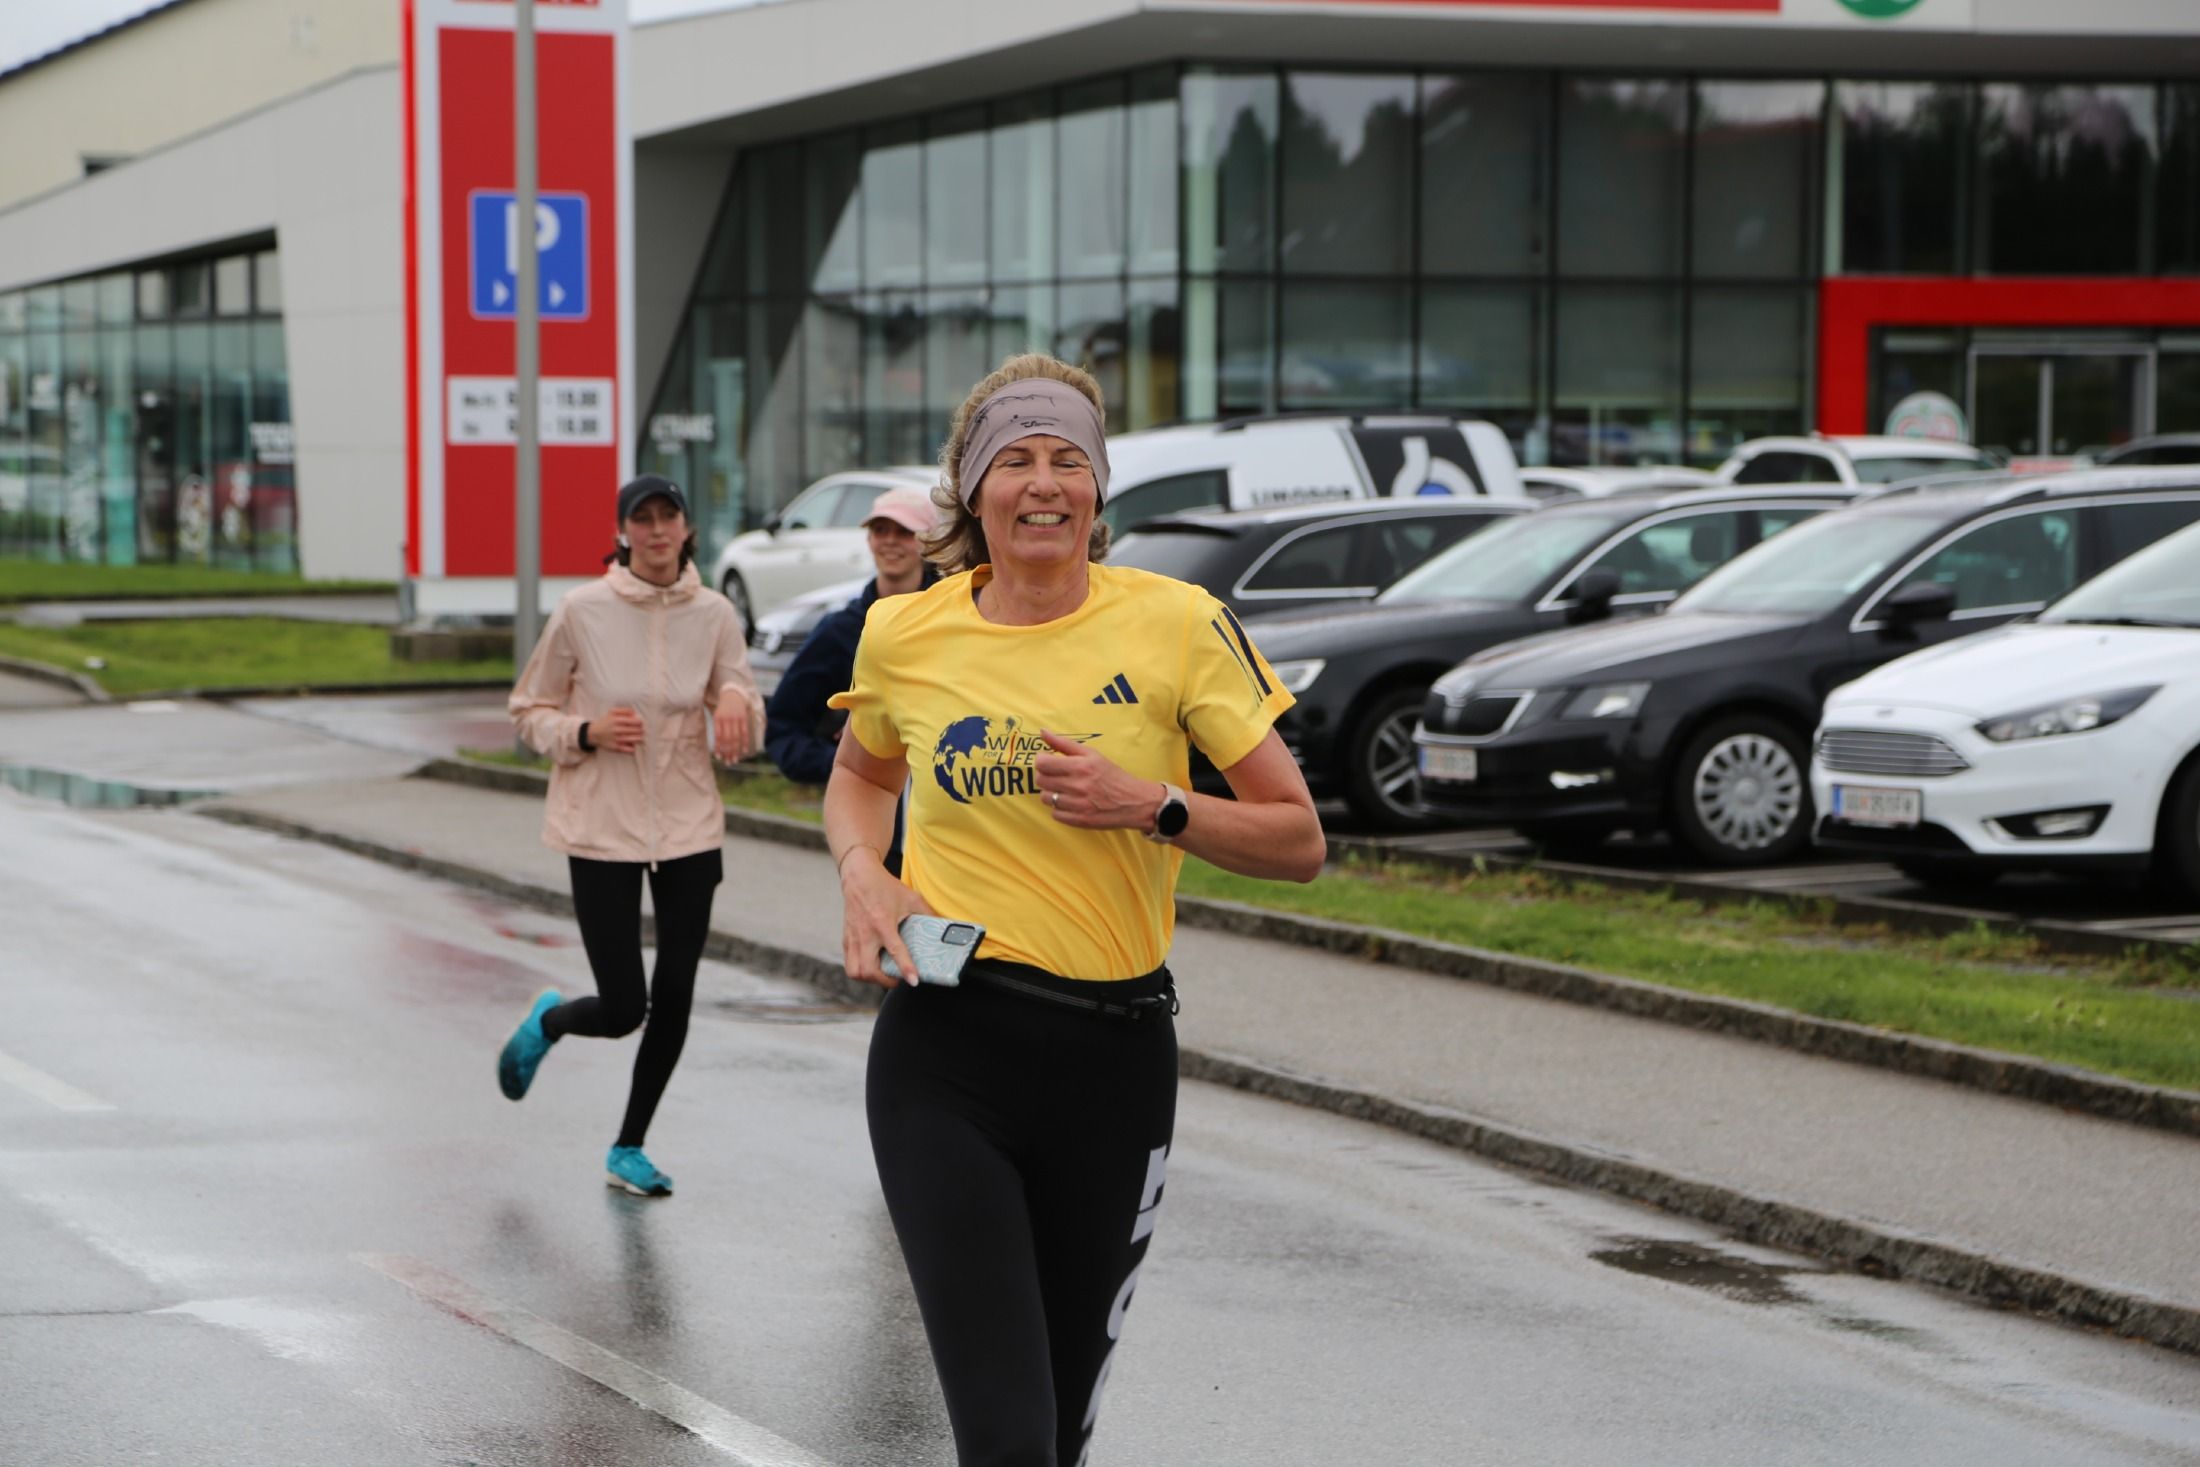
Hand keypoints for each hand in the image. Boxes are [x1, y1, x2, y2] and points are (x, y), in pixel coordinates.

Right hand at [595, 705, 644, 753]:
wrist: (593, 734)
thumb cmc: (606, 721)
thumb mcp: (612, 712)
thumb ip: (625, 710)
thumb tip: (636, 713)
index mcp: (617, 720)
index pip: (635, 721)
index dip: (640, 722)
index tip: (641, 723)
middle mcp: (617, 730)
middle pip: (636, 731)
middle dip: (642, 730)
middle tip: (643, 731)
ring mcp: (617, 739)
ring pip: (634, 740)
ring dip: (640, 739)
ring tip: (641, 737)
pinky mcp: (616, 748)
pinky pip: (629, 750)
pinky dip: (634, 748)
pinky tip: (635, 746)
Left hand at [713, 700, 753, 762]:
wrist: (733, 694)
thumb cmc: (723, 709)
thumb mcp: (717, 716)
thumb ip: (718, 729)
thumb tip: (719, 746)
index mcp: (718, 719)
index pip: (718, 736)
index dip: (718, 747)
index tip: (719, 758)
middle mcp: (727, 719)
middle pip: (727, 739)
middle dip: (728, 752)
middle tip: (728, 763)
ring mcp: (736, 718)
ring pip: (736, 737)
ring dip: (736, 750)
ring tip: (735, 760)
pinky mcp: (744, 718)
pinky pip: (744, 732)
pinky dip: (745, 742)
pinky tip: (744, 751)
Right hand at [838, 848, 936, 988]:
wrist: (859, 876)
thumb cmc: (885, 887)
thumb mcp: (911, 898)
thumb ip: (928, 913)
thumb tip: (945, 927)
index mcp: (883, 923)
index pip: (895, 950)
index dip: (905, 968)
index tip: (913, 981)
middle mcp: (866, 933)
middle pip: (868, 970)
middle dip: (884, 981)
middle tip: (897, 979)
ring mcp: (853, 938)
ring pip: (855, 971)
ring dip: (870, 979)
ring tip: (883, 974)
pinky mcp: (846, 939)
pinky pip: (849, 963)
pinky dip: (860, 970)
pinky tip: (873, 964)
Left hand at [1032, 730, 1162, 831]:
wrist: (1134, 801)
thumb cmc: (1112, 775)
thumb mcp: (1092, 754)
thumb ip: (1064, 744)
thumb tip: (1042, 732)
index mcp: (1080, 766)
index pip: (1042, 764)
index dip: (1042, 762)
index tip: (1049, 762)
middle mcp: (1078, 785)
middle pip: (1041, 781)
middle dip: (1046, 776)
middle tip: (1058, 776)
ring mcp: (1078, 805)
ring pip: (1046, 798)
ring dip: (1052, 793)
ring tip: (1065, 790)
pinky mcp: (1080, 820)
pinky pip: (1055, 814)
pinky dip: (1060, 809)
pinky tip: (1071, 803)